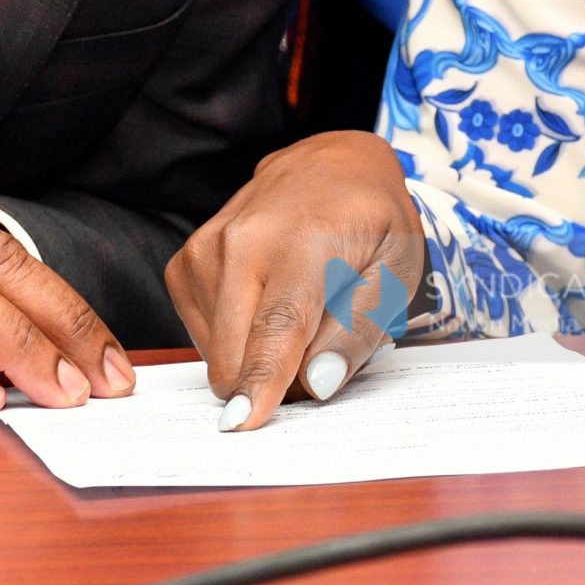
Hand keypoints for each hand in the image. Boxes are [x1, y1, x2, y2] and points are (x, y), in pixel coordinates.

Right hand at [163, 131, 425, 431]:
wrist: (330, 162)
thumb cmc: (371, 219)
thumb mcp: (398, 268)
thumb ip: (361, 327)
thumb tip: (317, 382)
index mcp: (305, 240)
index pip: (277, 326)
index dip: (261, 380)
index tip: (243, 422)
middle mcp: (243, 240)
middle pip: (237, 353)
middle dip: (275, 382)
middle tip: (320, 355)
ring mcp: (206, 250)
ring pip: (218, 354)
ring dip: (257, 358)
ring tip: (298, 315)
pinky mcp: (186, 264)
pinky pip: (204, 338)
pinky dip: (237, 339)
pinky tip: (266, 304)